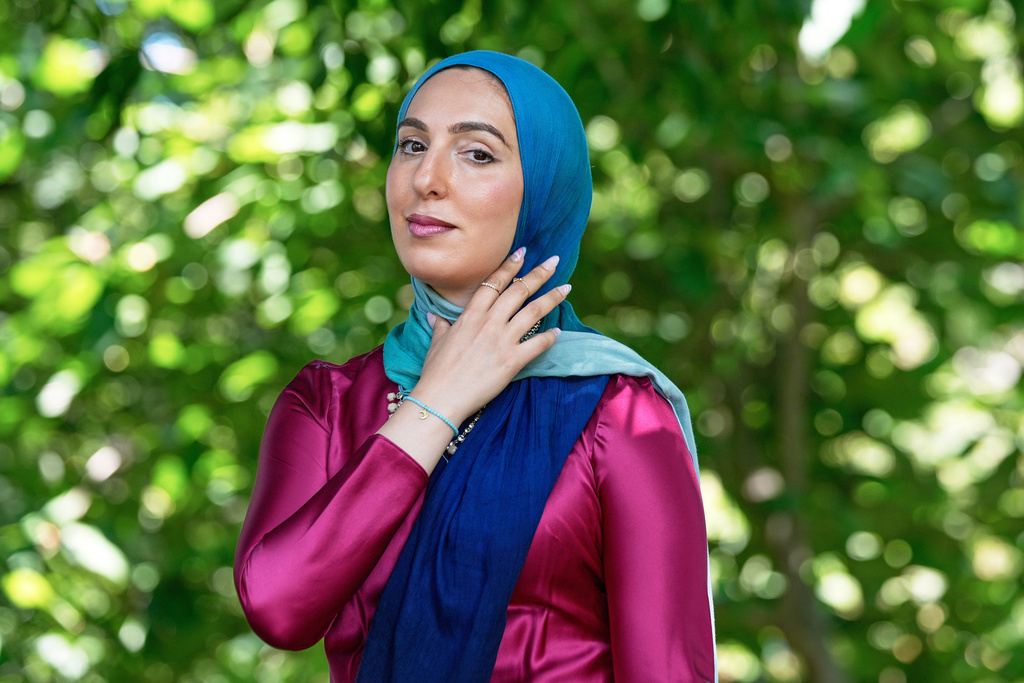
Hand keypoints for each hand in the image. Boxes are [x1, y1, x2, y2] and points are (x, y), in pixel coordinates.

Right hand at [411, 248, 569, 425]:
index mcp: (470, 315)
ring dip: (552, 298)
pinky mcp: (512, 361)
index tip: (523, 252)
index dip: (510, 266)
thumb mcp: (436, 342)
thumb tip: (433, 316)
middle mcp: (489, 323)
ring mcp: (502, 341)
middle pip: (519, 291)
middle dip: (539, 273)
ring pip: (533, 312)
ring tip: (566, 289)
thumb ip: (440, 325)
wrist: (441, 398)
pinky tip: (559, 332)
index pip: (494, 282)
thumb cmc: (436, 372)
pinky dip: (550, 337)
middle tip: (554, 261)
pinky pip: (538, 344)